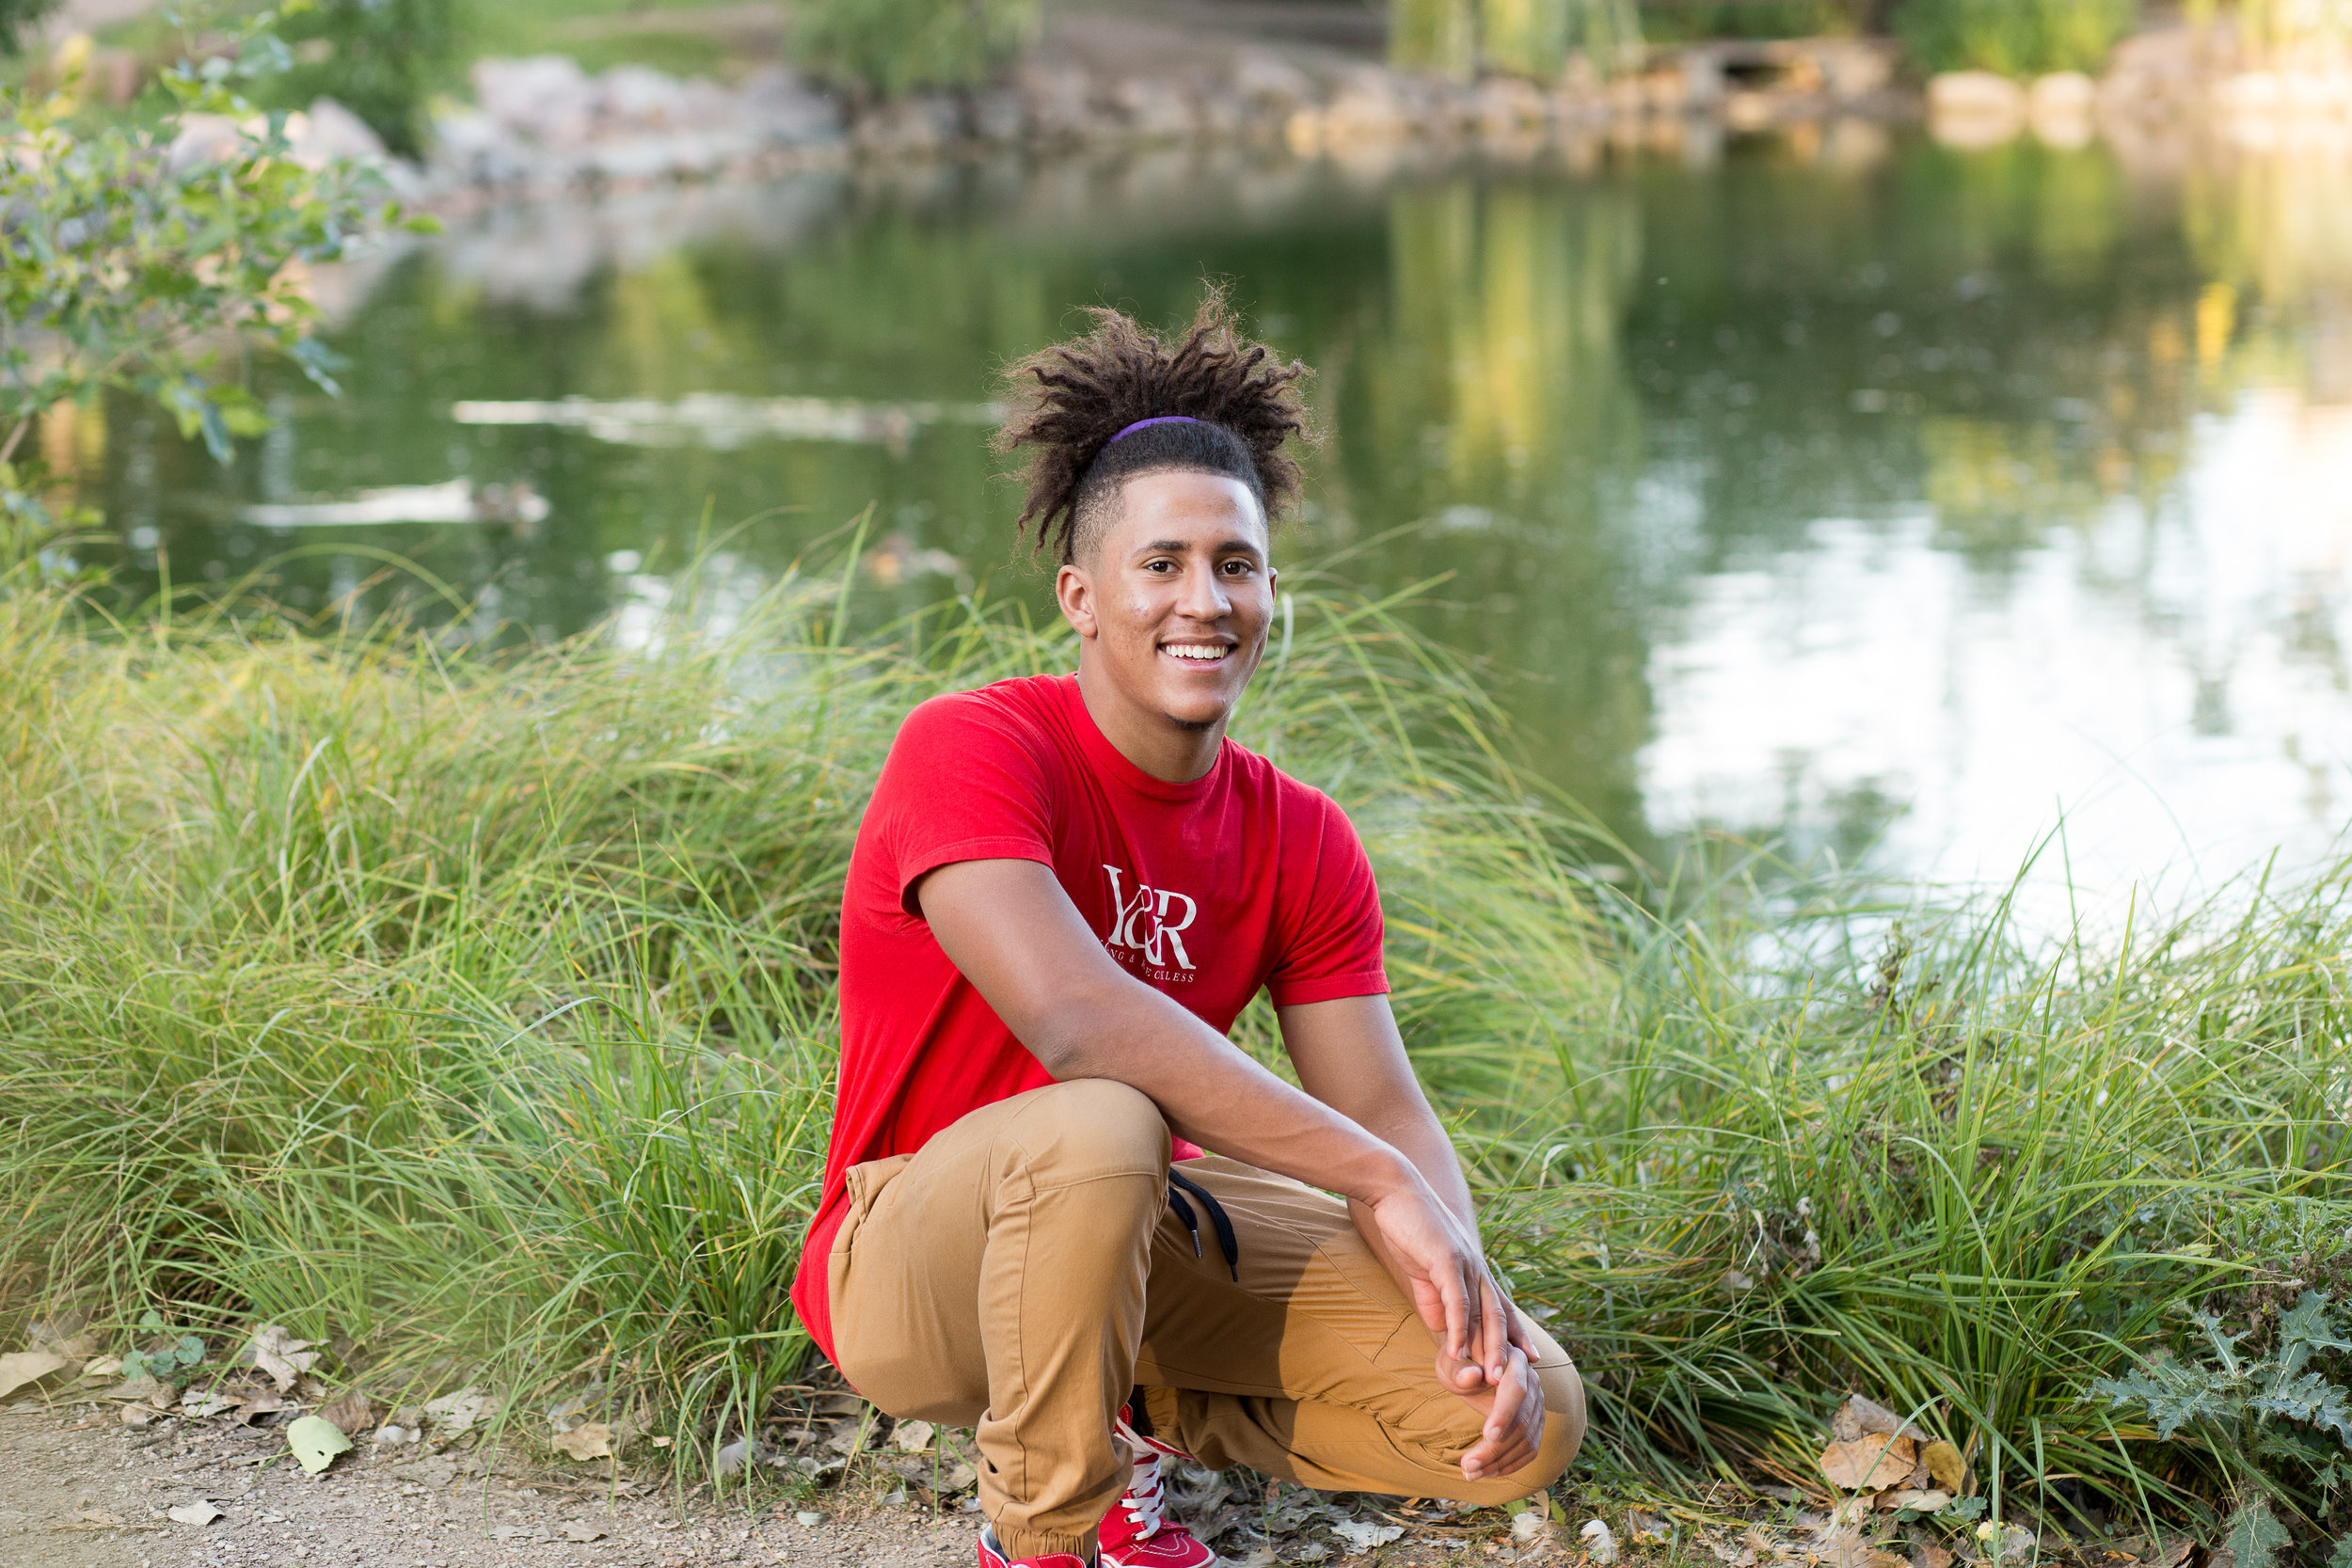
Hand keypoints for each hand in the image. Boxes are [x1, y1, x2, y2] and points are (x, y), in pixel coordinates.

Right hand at [1358, 1177, 1520, 1386]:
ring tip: (1489, 1378)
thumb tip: (1448, 1330)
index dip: (1517, 1333)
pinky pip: (1456, 1301)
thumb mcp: (1427, 1272)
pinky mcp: (1446, 1260)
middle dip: (1506, 1350)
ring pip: (1482, 1312)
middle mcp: (1477, 1268)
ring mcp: (1465, 1263)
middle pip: (1498, 1315)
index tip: (1531, 1358)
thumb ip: (1439, 1301)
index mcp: (1474, 1270)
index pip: (1502, 1306)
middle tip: (1512, 1381)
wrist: (1395, 1193)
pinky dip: (1459, 1329)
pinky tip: (1456, 1351)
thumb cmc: (1410, 1231)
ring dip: (1487, 1347)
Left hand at [1444, 1342, 1544, 1482]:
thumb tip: (1471, 1376)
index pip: (1516, 1389)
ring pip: (1526, 1440)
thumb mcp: (1451, 1361)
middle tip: (1466, 1465)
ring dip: (1499, 1462)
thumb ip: (1459, 1368)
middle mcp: (1532, 1382)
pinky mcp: (1535, 1423)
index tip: (1487, 1435)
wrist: (1470, 1364)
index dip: (1504, 1413)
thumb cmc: (1458, 1363)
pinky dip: (1510, 1464)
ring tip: (1470, 1473)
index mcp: (1515, 1360)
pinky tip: (1487, 1472)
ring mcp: (1537, 1404)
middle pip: (1521, 1422)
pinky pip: (1530, 1449)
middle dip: (1494, 1448)